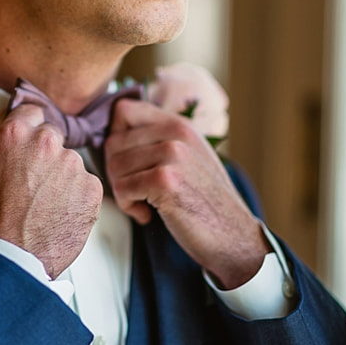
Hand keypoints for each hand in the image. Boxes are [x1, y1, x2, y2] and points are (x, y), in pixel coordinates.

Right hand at [0, 103, 102, 278]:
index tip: (30, 144)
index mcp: (13, 134)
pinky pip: (86, 186)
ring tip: (44, 206)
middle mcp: (45, 142)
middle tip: (33, 183)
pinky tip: (58, 214)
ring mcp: (71, 164)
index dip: (30, 130)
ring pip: (70, 163)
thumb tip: (7, 127)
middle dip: (46, 155)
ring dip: (62, 178)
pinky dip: (76, 198)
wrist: (11, 257)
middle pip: (53, 137)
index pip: (32, 113)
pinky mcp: (91, 187)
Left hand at [104, 98, 267, 288]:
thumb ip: (156, 139)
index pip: (123, 110)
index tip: (127, 161)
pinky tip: (146, 214)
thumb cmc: (203, 200)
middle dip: (117, 171)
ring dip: (122, 191)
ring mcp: (172, 155)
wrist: (232, 234)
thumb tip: (112, 131)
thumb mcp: (187, 157)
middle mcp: (176, 133)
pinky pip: (121, 188)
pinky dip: (128, 206)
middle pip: (112, 143)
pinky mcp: (165, 180)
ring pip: (113, 167)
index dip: (115, 136)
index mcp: (178, 124)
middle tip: (136, 191)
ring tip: (144, 203)